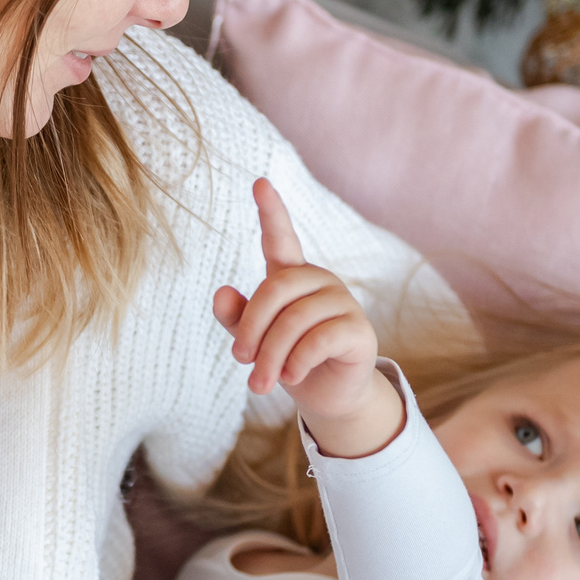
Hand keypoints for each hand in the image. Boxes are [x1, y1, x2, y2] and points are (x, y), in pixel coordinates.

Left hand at [211, 179, 401, 458]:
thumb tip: (220, 291)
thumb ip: (236, 317)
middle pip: (276, 289)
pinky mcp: (359, 330)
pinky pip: (320, 339)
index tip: (259, 182)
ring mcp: (343, 303)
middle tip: (239, 360)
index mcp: (293, 276)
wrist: (327, 396)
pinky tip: (291, 377)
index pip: (281, 238)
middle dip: (252, 327)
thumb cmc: (288, 359)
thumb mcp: (255, 341)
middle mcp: (320, 281)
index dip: (272, 211)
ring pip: (295, 320)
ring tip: (259, 384)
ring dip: (271, 356)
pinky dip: (297, 361)